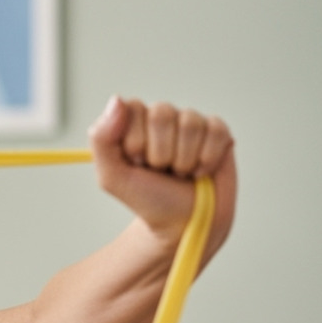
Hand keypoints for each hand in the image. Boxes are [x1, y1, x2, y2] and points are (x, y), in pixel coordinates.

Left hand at [88, 96, 236, 258]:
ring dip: (183, 159)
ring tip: (179, 173)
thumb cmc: (147, 199)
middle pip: (161, 113)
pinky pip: (216, 132)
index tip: (136, 163)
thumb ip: (102, 139)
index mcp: (133, 124)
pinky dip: (206, 159)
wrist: (182, 223)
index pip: (132, 107)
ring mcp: (191, 124)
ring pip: (190, 123)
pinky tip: (200, 172)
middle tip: (159, 170)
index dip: (135, 140)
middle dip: (159, 152)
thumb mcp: (112, 177)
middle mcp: (162, 118)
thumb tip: (116, 99)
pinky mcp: (218, 133)